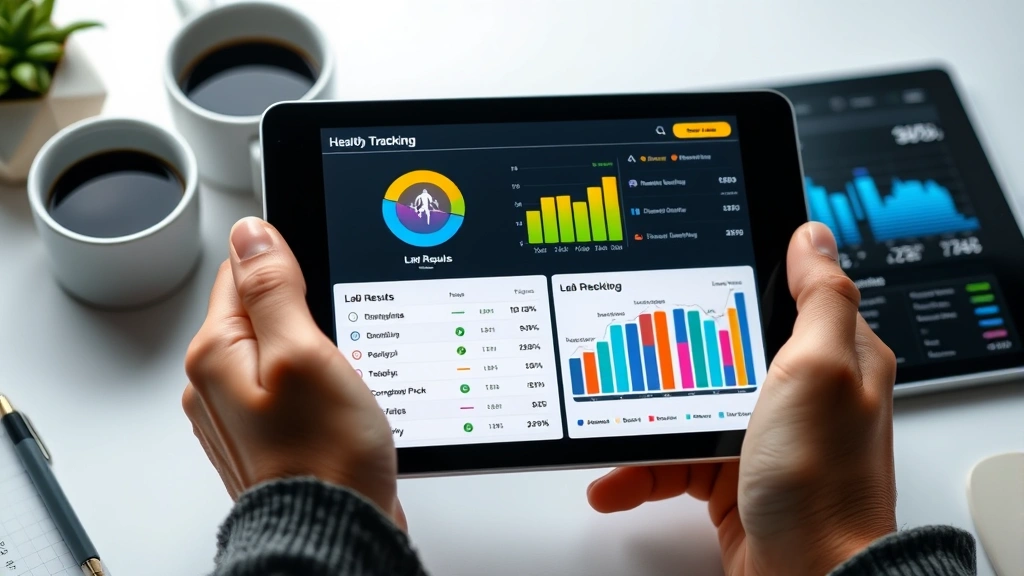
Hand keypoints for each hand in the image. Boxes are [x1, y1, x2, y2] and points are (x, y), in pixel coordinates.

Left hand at [182, 217, 404, 527]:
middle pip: (262, 310)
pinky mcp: (271, 432)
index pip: (241, 271)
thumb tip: (251, 233)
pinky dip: (319, 384)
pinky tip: (340, 405)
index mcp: (215, 354)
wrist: (336, 532)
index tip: (320, 292)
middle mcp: (216, 383)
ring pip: (282, 348)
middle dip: (306, 314)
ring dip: (317, 352)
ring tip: (342, 382)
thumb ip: (273, 287)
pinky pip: (293, 385)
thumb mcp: (304, 352)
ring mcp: (242, 411)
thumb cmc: (323, 458)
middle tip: (337, 346)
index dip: (290, 269)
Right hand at [587, 222, 896, 574]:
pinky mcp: (734, 478)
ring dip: (643, 423)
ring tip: (609, 428)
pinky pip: (676, 460)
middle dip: (670, 357)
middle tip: (635, 353)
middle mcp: (801, 394)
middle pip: (722, 349)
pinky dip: (641, 471)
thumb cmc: (821, 482)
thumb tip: (812, 237)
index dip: (742, 279)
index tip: (692, 271)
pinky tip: (617, 480)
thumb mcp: (819, 371)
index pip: (788, 295)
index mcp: (833, 357)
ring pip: (689, 406)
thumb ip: (818, 299)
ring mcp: (765, 437)